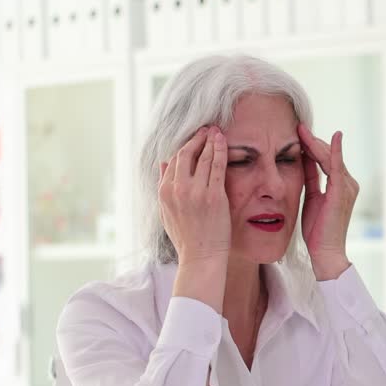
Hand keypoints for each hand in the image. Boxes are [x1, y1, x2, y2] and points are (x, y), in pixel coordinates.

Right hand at [158, 127, 230, 264]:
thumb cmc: (186, 237)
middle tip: (206, 129)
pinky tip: (223, 141)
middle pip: (185, 154)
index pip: (173, 161)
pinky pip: (217, 166)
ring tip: (216, 130)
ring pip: (202, 157)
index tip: (194, 139)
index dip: (184, 147)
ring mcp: (195, 192)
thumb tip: (162, 163)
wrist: (200, 256)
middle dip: (196, 138)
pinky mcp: (213, 196)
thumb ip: (163, 185)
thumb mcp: (166, 211)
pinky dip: (220, 150)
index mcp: (164, 192)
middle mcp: (177, 189)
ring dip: (209, 140)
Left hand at [298, 124, 356, 280]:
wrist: (325, 252)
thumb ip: (310, 178)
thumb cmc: (317, 230)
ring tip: (302, 130)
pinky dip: (335, 151)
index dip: (312, 145)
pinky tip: (333, 137)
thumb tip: (302, 159)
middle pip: (328, 155)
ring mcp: (347, 186)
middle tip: (297, 127)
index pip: (325, 159)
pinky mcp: (342, 191)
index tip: (298, 132)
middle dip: (313, 141)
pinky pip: (337, 167)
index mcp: (341, 185)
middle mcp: (348, 183)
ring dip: (316, 143)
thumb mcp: (311, 197)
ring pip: (330, 157)